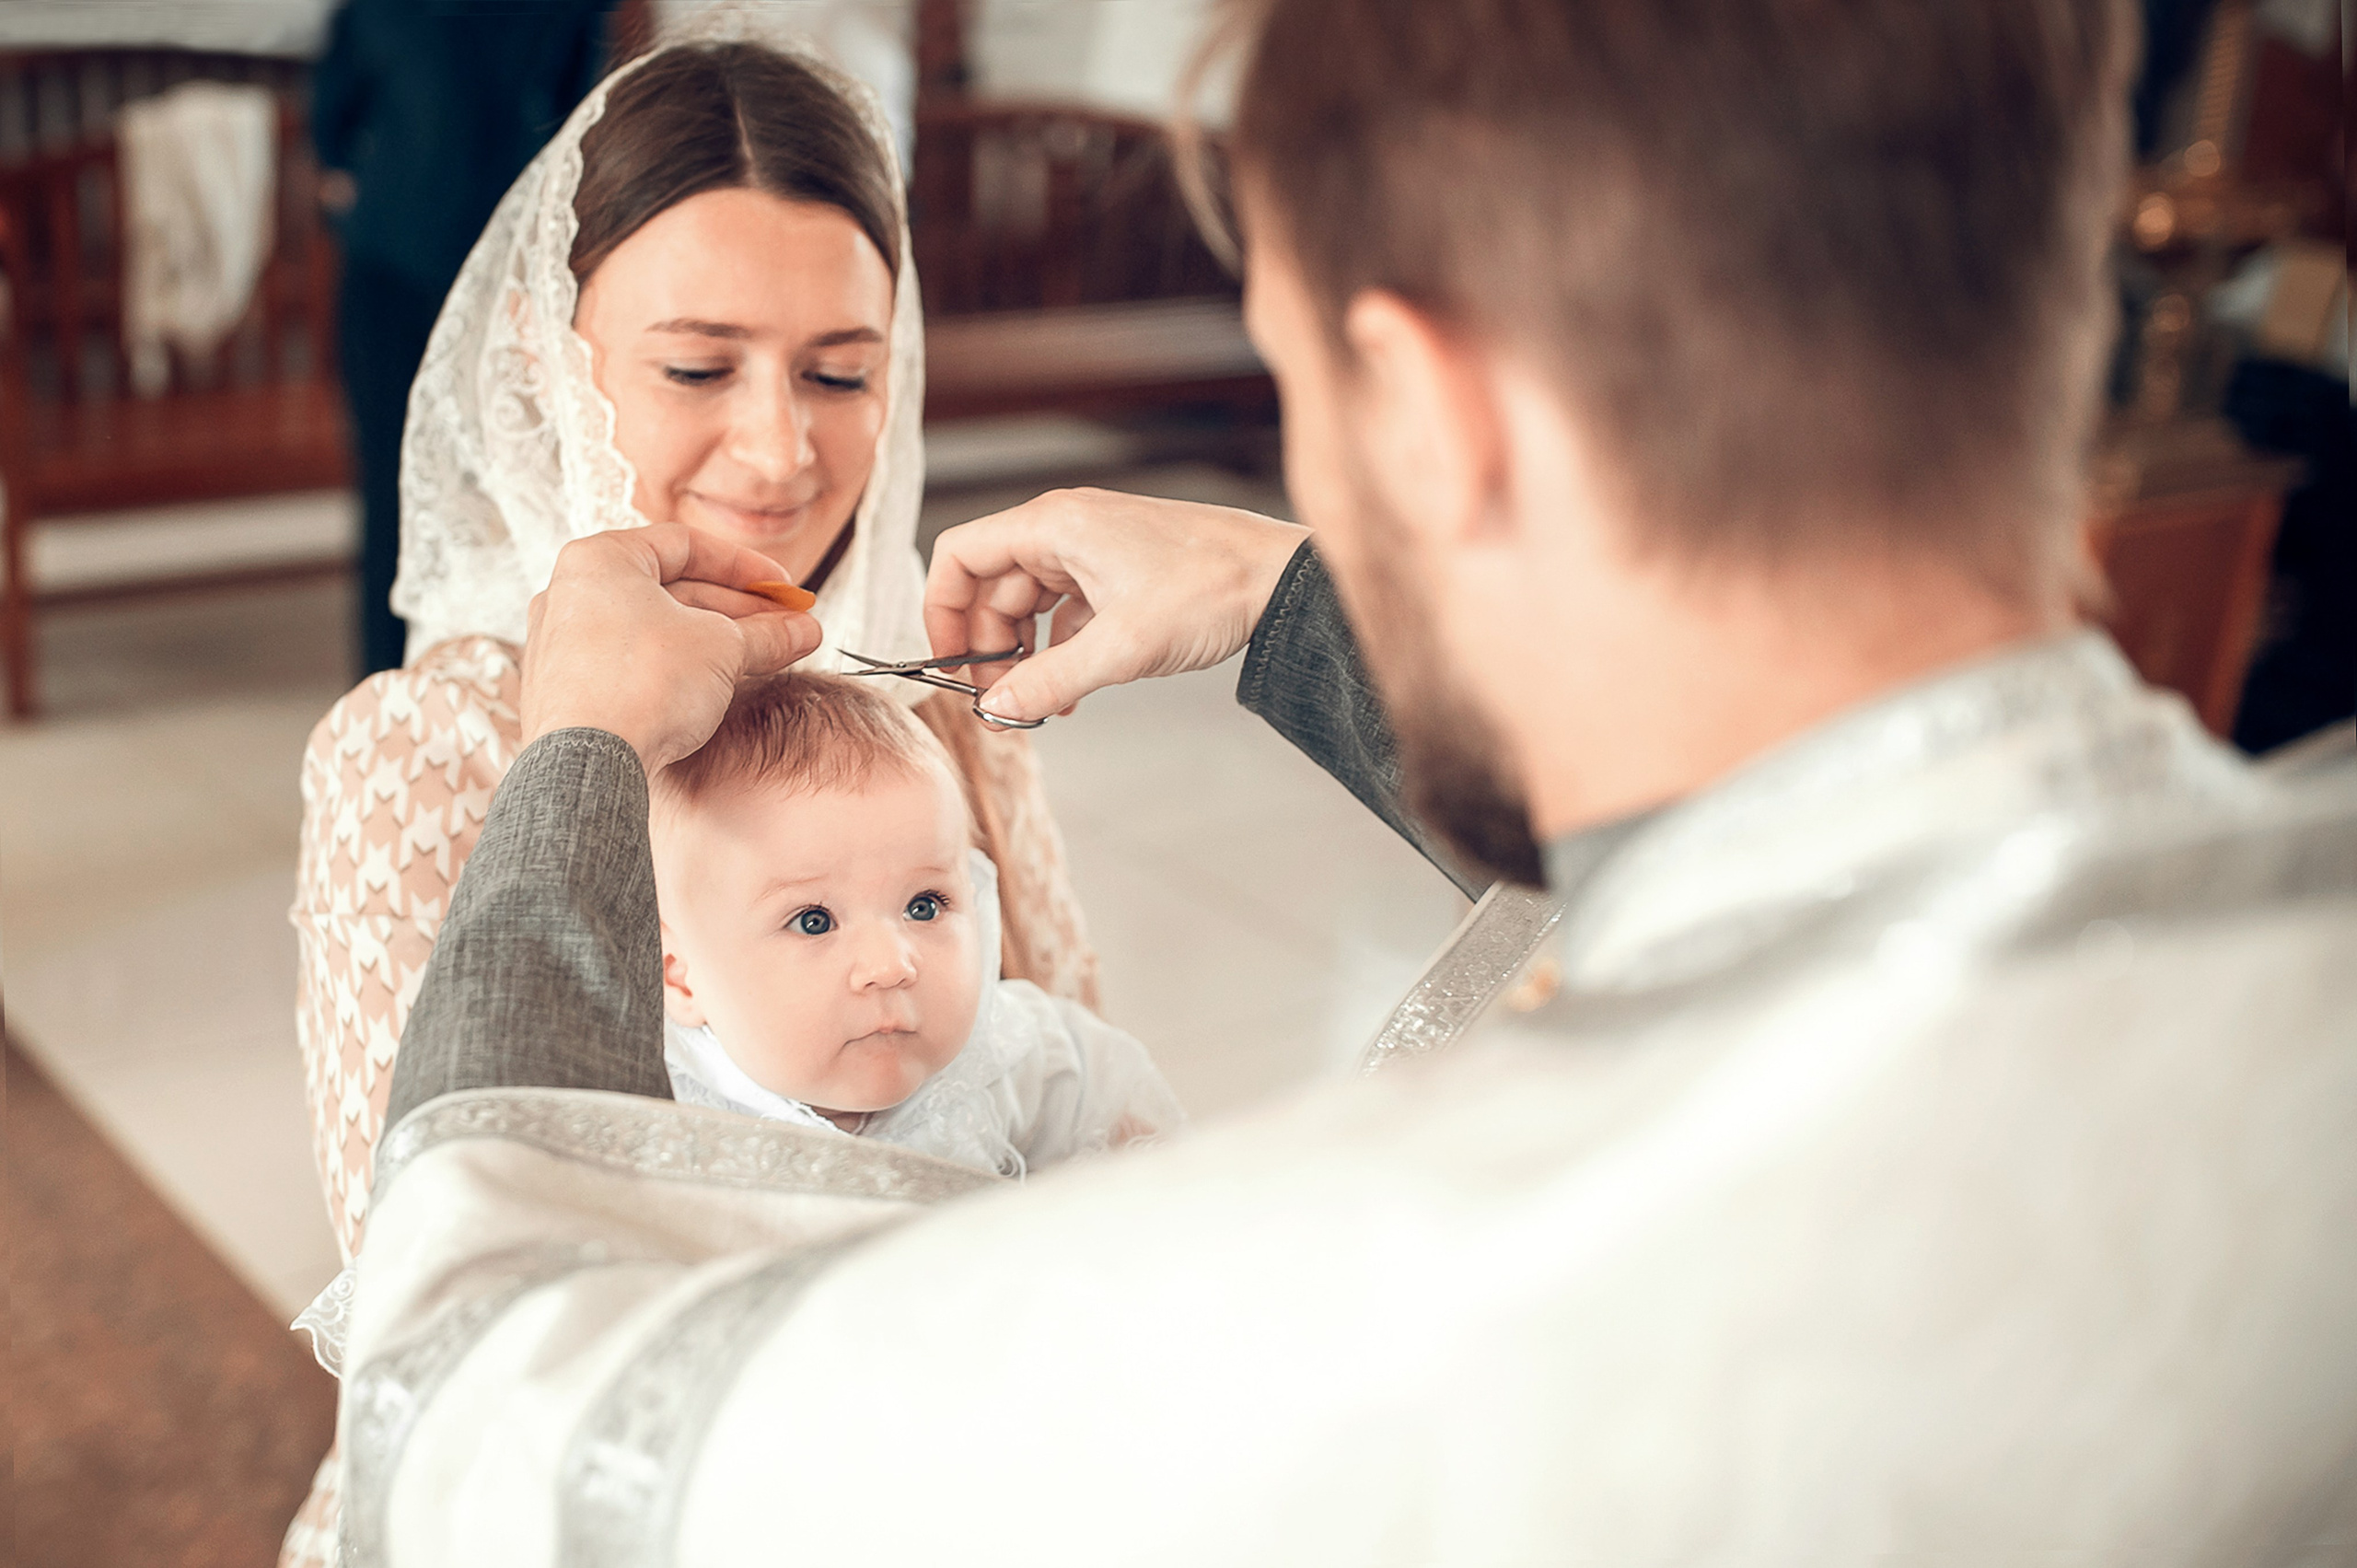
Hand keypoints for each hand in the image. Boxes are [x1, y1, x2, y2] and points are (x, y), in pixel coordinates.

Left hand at [520, 524, 822, 773]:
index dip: (746, 567)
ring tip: (765, 658)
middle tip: (787, 629)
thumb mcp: (724, 647)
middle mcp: (571, 593)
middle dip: (738, 611)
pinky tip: (717, 685)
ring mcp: (562, 643)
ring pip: (654, 629)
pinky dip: (676, 667)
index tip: (784, 590)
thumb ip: (767, 634)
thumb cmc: (646, 685)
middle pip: (672, 590)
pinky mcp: (565, 688)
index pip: (686, 546)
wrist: (592, 763)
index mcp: (600, 560)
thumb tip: (804, 631)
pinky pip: (631, 662)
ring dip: (713, 641)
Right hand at [924, 489, 1309, 722]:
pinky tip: (1068, 694)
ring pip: (1029, 602)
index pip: (961, 556)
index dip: (941, 611)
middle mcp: (1066, 530)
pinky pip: (1066, 613)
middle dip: (986, 645)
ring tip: (1034, 704)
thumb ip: (1049, 681)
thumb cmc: (1211, 589)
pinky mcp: (1120, 575)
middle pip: (991, 586)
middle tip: (997, 701)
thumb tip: (995, 710)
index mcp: (1054, 526)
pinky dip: (1058, 651)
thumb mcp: (1122, 648)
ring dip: (1023, 654)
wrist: (1283, 580)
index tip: (948, 664)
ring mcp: (1094, 551)